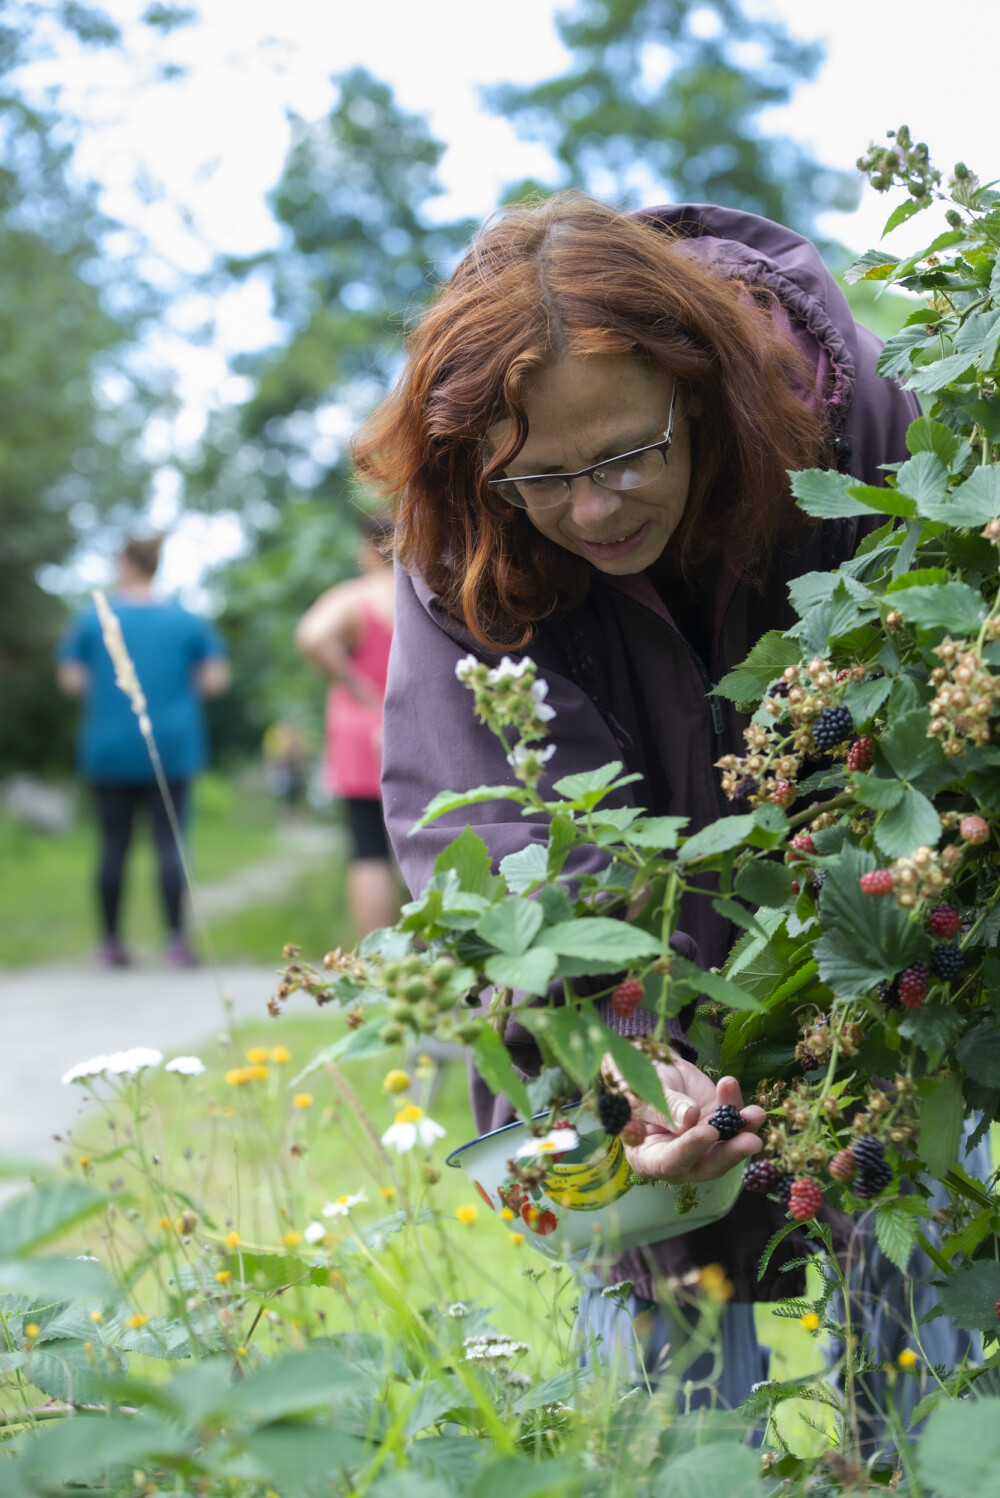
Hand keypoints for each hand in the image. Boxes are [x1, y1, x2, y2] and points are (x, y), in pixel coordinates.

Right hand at [603, 1055, 763, 1184]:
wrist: (649, 1065)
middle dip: (730, 1153)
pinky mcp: (718, 1124)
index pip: (671, 1161)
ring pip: (727, 1145)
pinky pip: (733, 1120)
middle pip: (706, 1164)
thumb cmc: (632, 1082)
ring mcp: (701, 1143)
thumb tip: (689, 1118)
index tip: (708, 1132)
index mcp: (648, 1157)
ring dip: (744, 1130)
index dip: (690, 1149)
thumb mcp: (641, 1092)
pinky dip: (739, 1107)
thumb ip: (664, 1107)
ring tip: (756, 1113)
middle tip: (751, 1141)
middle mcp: (678, 1157)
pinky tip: (730, 1085)